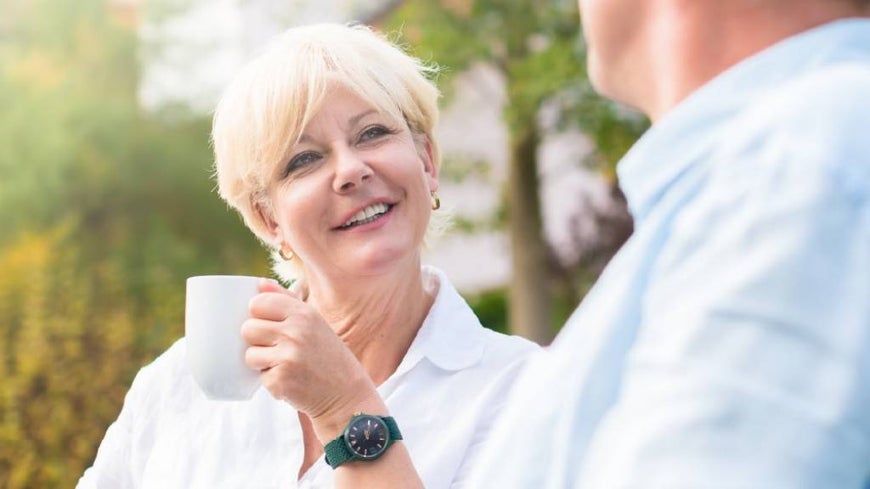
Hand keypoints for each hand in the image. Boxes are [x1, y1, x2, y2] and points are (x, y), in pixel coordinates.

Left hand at [242, 280, 378, 429]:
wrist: (346, 394)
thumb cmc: (327, 355)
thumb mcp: (314, 322)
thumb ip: (285, 300)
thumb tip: (259, 282)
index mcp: (303, 313)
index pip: (258, 303)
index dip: (259, 316)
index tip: (271, 325)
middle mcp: (296, 332)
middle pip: (248, 328)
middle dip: (257, 341)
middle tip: (279, 350)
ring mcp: (288, 357)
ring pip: (249, 355)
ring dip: (262, 364)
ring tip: (285, 366)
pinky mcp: (281, 381)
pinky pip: (259, 378)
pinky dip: (272, 382)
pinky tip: (292, 381)